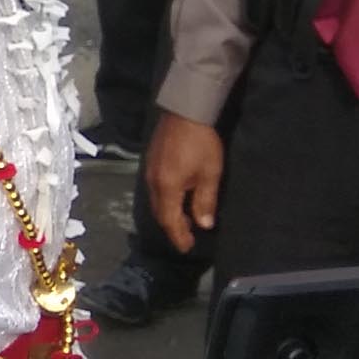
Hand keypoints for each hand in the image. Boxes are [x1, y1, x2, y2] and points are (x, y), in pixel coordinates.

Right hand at [145, 113, 224, 254]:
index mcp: (167, 189)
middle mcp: (153, 183)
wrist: (184, 111)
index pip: (170, 221)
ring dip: (169, 213)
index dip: (179, 236)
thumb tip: (203, 225)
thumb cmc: (201, 144)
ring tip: (185, 219)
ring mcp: (149, 171)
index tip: (187, 248)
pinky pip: (155, 189)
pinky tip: (177, 197)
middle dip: (173, 227)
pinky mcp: (151, 161)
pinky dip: (165, 200)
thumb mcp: (210, 174)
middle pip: (160, 213)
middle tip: (187, 236)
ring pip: (156, 201)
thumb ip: (205, 201)